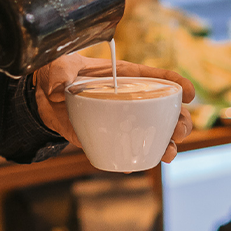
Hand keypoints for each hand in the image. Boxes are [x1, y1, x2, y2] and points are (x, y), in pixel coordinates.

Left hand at [32, 53, 194, 161]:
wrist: (40, 99)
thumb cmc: (55, 74)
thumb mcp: (57, 65)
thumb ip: (61, 70)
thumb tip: (62, 84)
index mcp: (123, 75)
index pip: (157, 77)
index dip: (177, 82)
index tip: (190, 93)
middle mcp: (128, 98)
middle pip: (165, 109)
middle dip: (180, 121)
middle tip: (179, 132)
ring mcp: (121, 120)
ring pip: (154, 133)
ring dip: (167, 144)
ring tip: (169, 153)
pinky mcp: (108, 137)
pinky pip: (128, 150)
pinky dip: (135, 159)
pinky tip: (137, 165)